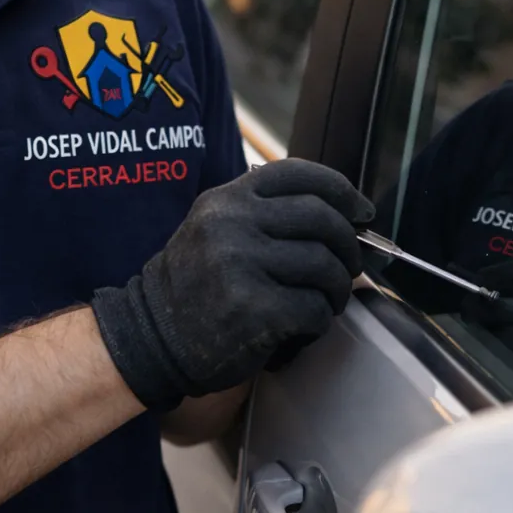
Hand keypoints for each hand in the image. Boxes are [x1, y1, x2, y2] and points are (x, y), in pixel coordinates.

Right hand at [91, 160, 373, 410]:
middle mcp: (232, 223)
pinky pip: (314, 309)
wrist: (151, 338)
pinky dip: (318, 323)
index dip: (342, 191)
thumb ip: (264, 215)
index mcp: (227, 199)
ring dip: (336, 290)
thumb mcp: (214, 230)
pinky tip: (300, 331)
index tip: (361, 212)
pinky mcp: (254, 308)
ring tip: (324, 304)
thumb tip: (344, 218)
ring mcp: (241, 264)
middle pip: (322, 219)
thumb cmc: (193, 288)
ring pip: (324, 266)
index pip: (299, 175)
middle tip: (350, 268)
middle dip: (349, 246)